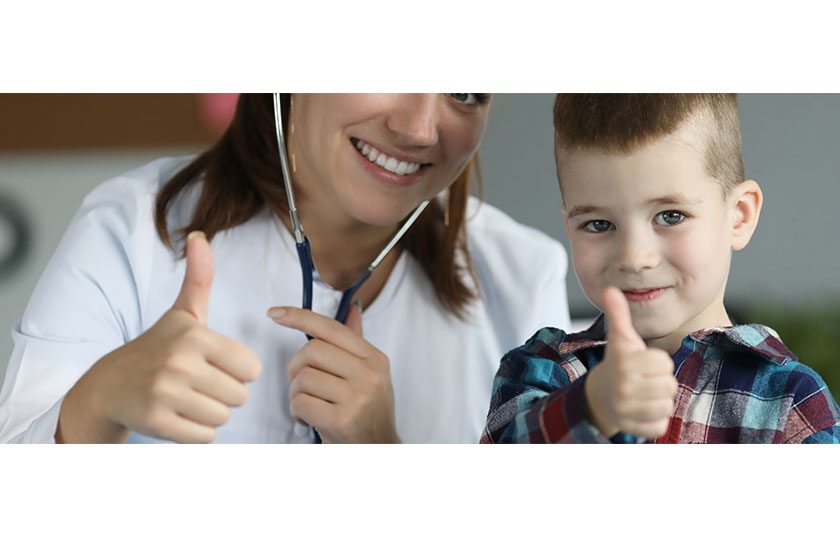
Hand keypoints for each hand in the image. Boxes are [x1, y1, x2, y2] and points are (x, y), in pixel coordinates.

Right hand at [57, 232, 261, 442]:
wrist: (109, 385)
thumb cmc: (158, 347)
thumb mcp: (182, 313)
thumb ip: (199, 278)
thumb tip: (199, 236)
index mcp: (194, 336)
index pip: (251, 368)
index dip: (238, 370)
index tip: (215, 364)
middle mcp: (179, 363)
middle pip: (240, 396)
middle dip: (225, 394)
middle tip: (198, 384)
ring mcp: (164, 394)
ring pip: (223, 418)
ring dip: (211, 413)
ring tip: (188, 398)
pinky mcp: (155, 422)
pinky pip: (204, 437)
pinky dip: (196, 432)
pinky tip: (178, 416)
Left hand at [267, 303, 399, 442]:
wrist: (380, 452)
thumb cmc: (369, 414)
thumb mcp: (370, 376)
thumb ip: (355, 344)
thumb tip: (352, 308)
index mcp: (375, 359)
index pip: (332, 328)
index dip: (300, 317)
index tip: (275, 313)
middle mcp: (370, 374)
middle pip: (311, 351)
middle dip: (296, 368)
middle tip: (302, 385)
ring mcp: (357, 397)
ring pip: (303, 378)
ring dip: (296, 394)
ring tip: (310, 406)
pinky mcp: (341, 419)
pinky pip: (300, 402)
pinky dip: (297, 412)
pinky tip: (309, 420)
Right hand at [583, 286, 677, 438]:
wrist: (598, 397)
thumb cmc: (617, 364)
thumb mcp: (619, 339)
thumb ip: (618, 314)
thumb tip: (609, 289)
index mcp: (624, 363)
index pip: (665, 364)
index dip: (658, 363)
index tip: (643, 363)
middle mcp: (623, 386)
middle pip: (669, 385)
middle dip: (660, 383)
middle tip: (644, 380)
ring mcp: (626, 409)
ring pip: (666, 405)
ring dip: (658, 401)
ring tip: (643, 395)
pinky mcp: (632, 428)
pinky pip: (660, 425)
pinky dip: (654, 420)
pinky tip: (641, 411)